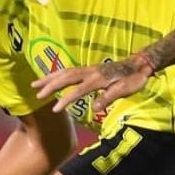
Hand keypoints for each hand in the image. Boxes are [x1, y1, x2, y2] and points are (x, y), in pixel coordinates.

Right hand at [32, 53, 155, 114]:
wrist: (139, 65)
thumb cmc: (134, 79)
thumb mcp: (125, 90)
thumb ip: (109, 97)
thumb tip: (94, 108)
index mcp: (98, 78)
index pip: (78, 90)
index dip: (66, 99)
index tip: (54, 109)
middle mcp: (90, 71)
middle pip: (66, 77)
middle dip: (50, 85)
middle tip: (37, 94)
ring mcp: (89, 69)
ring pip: (65, 71)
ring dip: (49, 77)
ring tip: (34, 84)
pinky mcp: (89, 69)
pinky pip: (69, 70)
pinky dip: (57, 74)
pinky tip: (50, 79)